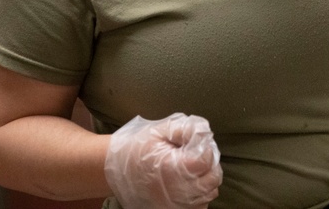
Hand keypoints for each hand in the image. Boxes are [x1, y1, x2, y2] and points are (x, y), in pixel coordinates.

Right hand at [104, 113, 221, 208]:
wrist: (115, 169)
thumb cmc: (138, 147)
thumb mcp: (160, 130)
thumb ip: (187, 128)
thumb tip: (206, 134)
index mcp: (171, 168)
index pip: (205, 161)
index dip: (206, 148)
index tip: (195, 144)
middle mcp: (175, 191)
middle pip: (212, 180)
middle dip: (210, 164)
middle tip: (197, 154)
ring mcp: (173, 205)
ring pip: (209, 194)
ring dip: (207, 179)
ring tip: (193, 168)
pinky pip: (199, 206)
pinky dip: (200, 195)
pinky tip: (190, 182)